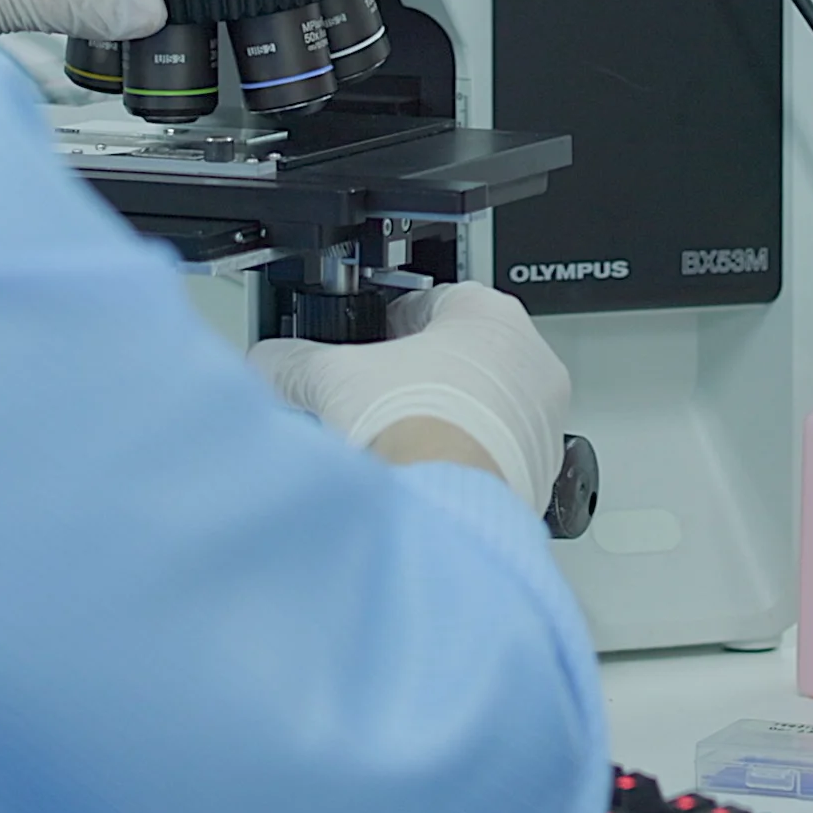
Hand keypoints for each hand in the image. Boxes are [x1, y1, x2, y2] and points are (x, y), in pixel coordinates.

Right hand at [250, 284, 574, 511]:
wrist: (446, 512)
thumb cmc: (415, 431)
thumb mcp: (329, 377)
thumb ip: (292, 361)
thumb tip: (269, 362)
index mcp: (489, 314)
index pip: (431, 300)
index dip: (387, 324)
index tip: (366, 343)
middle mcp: (530, 360)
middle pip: (461, 356)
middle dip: (416, 376)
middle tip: (377, 397)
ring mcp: (543, 419)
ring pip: (484, 407)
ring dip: (445, 419)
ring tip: (399, 442)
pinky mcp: (541, 471)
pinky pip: (498, 454)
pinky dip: (466, 461)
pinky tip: (427, 474)